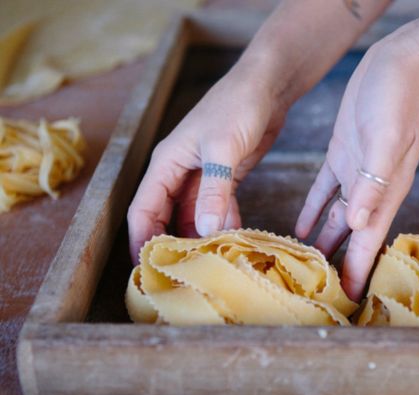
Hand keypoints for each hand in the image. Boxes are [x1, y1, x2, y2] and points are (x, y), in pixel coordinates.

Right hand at [128, 64, 286, 262]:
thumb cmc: (238, 106)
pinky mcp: (226, 178)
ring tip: (210, 262)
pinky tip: (233, 240)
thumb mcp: (224, 148)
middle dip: (173, 243)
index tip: (147, 269)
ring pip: (194, 216)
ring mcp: (203, 176)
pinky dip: (224, 224)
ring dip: (202, 236)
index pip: (143, 208)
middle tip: (183, 273)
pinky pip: (218, 209)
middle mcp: (179, 172)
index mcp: (166, 162)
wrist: (267, 87)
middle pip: (167, 216)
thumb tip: (206, 230)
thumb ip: (214, 190)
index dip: (142, 239)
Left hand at [295, 25, 418, 301]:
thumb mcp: (385, 139)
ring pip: (334, 220)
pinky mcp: (343, 156)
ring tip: (302, 265)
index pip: (367, 244)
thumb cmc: (399, 99)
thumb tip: (358, 223)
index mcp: (382, 192)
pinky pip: (323, 192)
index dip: (356, 272)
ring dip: (321, 243)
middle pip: (351, 239)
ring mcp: (355, 174)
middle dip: (337, 265)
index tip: (346, 302)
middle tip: (318, 291)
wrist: (401, 63)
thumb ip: (374, 181)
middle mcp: (370, 190)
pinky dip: (311, 212)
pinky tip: (299, 228)